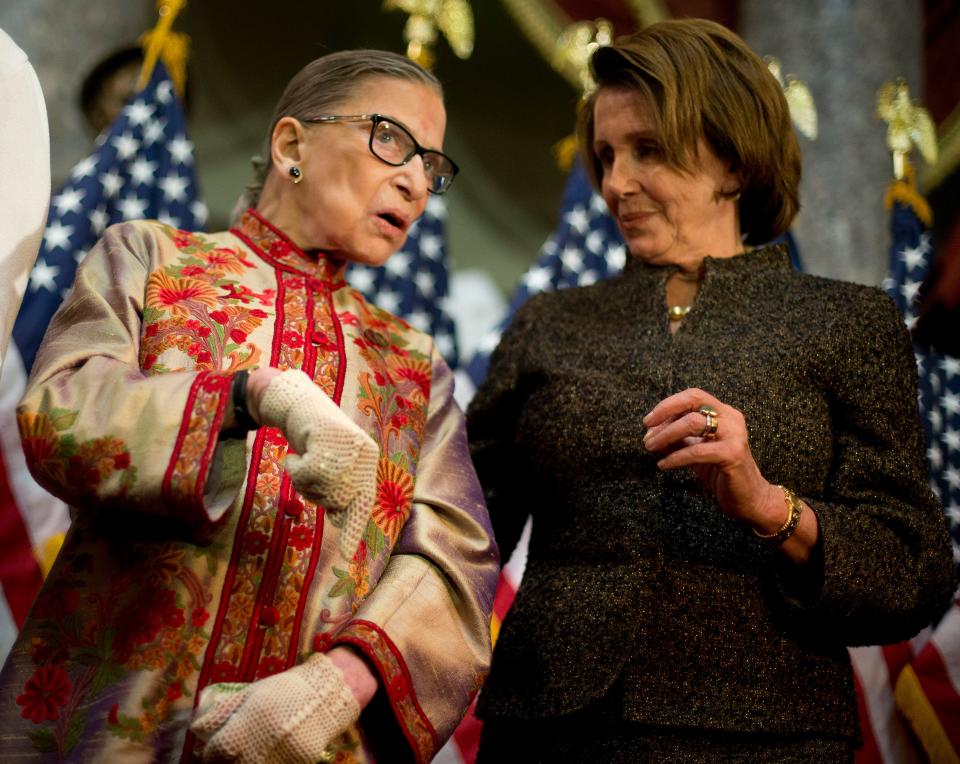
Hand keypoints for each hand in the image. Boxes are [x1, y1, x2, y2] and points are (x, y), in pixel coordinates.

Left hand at [190, 651, 360, 763]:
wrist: (326, 694)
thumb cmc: (285, 690)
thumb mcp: (253, 693)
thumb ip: (226, 711)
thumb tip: (199, 728)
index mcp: (248, 721)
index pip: (216, 752)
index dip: (211, 753)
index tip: (215, 750)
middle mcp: (261, 742)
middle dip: (228, 761)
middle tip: (231, 754)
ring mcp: (280, 755)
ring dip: (248, 762)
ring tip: (251, 753)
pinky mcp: (297, 763)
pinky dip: (270, 762)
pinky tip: (270, 753)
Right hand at [254, 369, 377, 558]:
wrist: (296, 404)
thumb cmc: (314, 439)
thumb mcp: (331, 467)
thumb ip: (339, 491)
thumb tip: (342, 520)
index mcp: (368, 462)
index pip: (363, 503)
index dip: (353, 530)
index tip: (347, 557)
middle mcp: (363, 454)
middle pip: (335, 500)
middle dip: (316, 493)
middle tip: (308, 471)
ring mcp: (345, 446)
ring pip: (319, 487)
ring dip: (304, 479)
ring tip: (304, 458)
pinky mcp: (325, 439)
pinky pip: (304, 473)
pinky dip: (294, 467)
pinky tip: (297, 453)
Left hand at [642, 388, 782, 528]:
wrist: (749, 499)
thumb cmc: (720, 473)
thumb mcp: (694, 451)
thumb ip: (677, 439)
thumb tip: (650, 434)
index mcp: (724, 413)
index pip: (693, 396)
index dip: (668, 404)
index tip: (648, 421)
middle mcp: (732, 418)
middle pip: (693, 402)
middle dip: (664, 415)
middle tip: (646, 434)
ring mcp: (735, 435)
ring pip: (692, 423)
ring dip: (666, 435)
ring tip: (650, 448)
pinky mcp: (733, 454)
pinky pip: (696, 451)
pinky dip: (676, 457)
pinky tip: (663, 465)